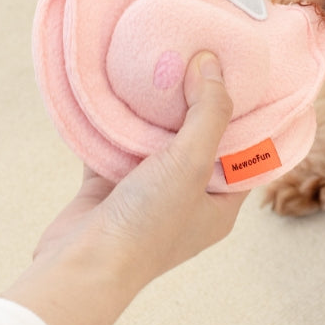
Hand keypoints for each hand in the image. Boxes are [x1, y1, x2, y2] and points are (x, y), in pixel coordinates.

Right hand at [4, 52, 246, 324]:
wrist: (78, 267)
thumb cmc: (146, 226)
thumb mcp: (192, 163)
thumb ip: (208, 113)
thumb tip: (212, 64)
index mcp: (219, 204)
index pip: (244, 152)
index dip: (246, 115)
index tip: (244, 75)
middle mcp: (187, 199)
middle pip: (200, 140)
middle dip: (198, 102)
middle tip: (201, 57)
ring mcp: (148, 193)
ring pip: (158, 140)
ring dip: (158, 107)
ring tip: (165, 62)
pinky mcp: (110, 186)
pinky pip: (118, 143)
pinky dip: (119, 119)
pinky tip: (122, 85)